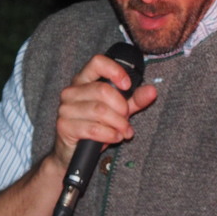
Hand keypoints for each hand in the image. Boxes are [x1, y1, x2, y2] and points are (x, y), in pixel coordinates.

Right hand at [52, 53, 156, 167]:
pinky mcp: (64, 126)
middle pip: (103, 90)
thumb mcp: (118, 111)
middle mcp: (71, 91)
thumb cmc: (96, 126)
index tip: (127, 85)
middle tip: (126, 118)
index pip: (97, 62)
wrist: (74, 152)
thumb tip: (152, 91)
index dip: (115, 71)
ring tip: (124, 131)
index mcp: (83, 80)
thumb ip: (134, 100)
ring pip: (100, 110)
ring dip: (118, 123)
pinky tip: (115, 137)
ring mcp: (66, 108)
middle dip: (121, 107)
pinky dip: (110, 134)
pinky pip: (93, 128)